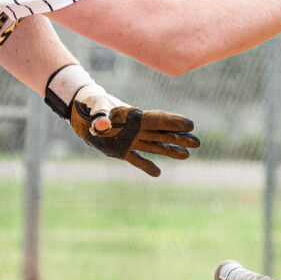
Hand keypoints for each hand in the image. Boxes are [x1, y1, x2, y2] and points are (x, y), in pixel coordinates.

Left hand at [63, 82, 199, 177]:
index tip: (190, 125)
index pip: (157, 120)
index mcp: (134, 117)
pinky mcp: (122, 150)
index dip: (173, 122)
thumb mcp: (95, 108)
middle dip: (179, 138)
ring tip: (187, 155)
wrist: (83, 113)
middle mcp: (137, 129)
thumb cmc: (92, 105)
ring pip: (155, 146)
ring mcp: (131, 140)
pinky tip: (157, 173)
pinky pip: (137, 159)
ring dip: (171, 150)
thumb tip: (103, 124)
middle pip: (162, 133)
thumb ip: (100, 116)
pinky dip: (146, 166)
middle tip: (197, 142)